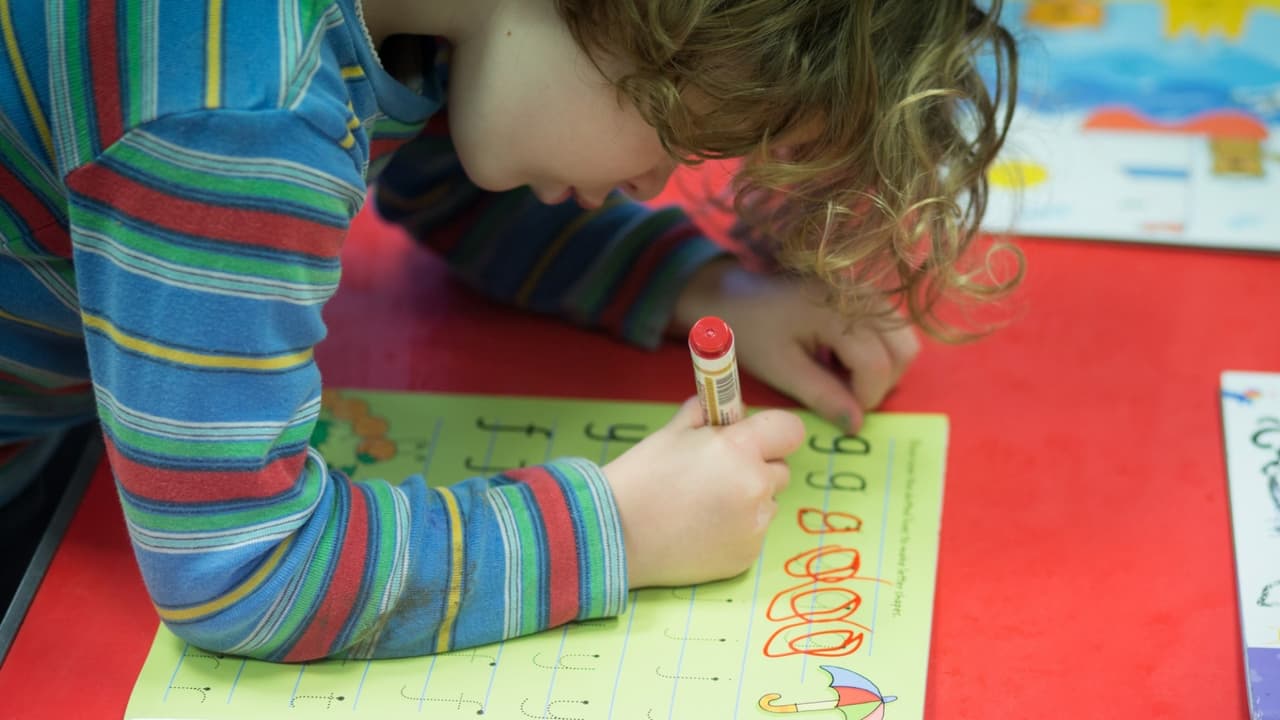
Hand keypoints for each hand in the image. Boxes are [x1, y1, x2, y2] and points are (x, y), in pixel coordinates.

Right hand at [603, 397, 803, 587]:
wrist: (615, 533)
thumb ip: (709, 415)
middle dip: (756, 466)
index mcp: (739, 450)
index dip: (774, 431)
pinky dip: (736, 529)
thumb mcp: (673, 431)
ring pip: (767, 503)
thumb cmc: (641, 477)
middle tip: (718, 473)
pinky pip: (753, 532)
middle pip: (780, 469)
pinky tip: (701, 529)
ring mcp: (754, 526)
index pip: (789, 430)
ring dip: (748, 500)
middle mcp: (755, 487)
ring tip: (704, 506)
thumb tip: (729, 407)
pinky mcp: (747, 556)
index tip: (758, 437)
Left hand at [672, 258, 919, 432]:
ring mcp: (866, 290)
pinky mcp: (864, 292)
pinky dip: (878, 350)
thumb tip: (857, 425)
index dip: (865, 398)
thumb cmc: (750, 330)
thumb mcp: (781, 369)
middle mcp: (862, 295)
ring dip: (883, 367)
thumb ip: (822, 396)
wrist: (732, 293)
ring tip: (841, 376)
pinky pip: (891, 328)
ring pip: (903, 339)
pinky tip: (841, 358)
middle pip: (904, 350)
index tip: (841, 412)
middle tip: (845, 396)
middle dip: (881, 383)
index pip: (877, 365)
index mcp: (837, 312)